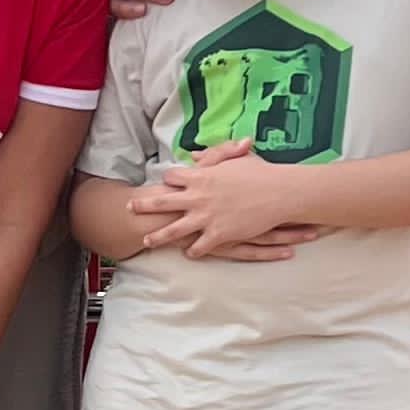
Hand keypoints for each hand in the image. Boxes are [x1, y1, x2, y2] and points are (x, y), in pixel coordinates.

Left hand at [130, 139, 311, 260]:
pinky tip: (188, 253)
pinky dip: (192, 250)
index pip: (173, 178)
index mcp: (200, 176)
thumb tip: (196, 156)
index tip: (161, 184)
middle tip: (131, 208)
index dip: (167, 181)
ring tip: (147, 241)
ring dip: (159, 236)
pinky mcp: (218, 234)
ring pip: (174, 230)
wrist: (278, 193)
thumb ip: (213, 155)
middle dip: (145, 206)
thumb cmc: (259, 172)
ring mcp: (206, 218)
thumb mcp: (234, 157)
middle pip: (162, 202)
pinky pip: (199, 246)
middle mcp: (197, 198)